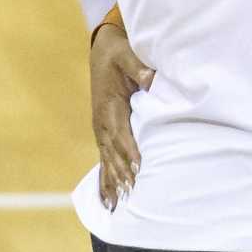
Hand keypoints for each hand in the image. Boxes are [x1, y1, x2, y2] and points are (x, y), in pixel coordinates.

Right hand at [90, 22, 154, 209]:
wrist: (103, 48)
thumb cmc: (119, 51)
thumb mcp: (128, 54)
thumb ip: (140, 68)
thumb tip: (151, 79)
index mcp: (109, 105)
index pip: (121, 131)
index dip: (130, 149)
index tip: (139, 166)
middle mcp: (101, 121)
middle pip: (113, 151)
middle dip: (122, 172)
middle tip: (133, 193)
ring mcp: (100, 128)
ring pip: (107, 159)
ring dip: (112, 181)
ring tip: (117, 204)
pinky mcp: (102, 131)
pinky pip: (104, 158)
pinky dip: (105, 178)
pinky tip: (108, 198)